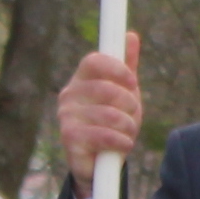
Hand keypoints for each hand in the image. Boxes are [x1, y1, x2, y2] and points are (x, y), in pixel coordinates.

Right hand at [53, 48, 145, 183]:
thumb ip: (126, 66)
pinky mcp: (69, 139)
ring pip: (111, 115)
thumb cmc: (112, 122)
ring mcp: (66, 116)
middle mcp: (69, 95)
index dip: (117, 69)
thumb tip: (130, 36)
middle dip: (129, 104)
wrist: (99, 162)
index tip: (133, 82)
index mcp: (82, 79)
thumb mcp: (123, 93)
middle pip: (107, 88)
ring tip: (127, 133)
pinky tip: (122, 145)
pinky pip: (105, 135)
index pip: (94, 61)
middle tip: (132, 115)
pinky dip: (122, 142)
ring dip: (128, 127)